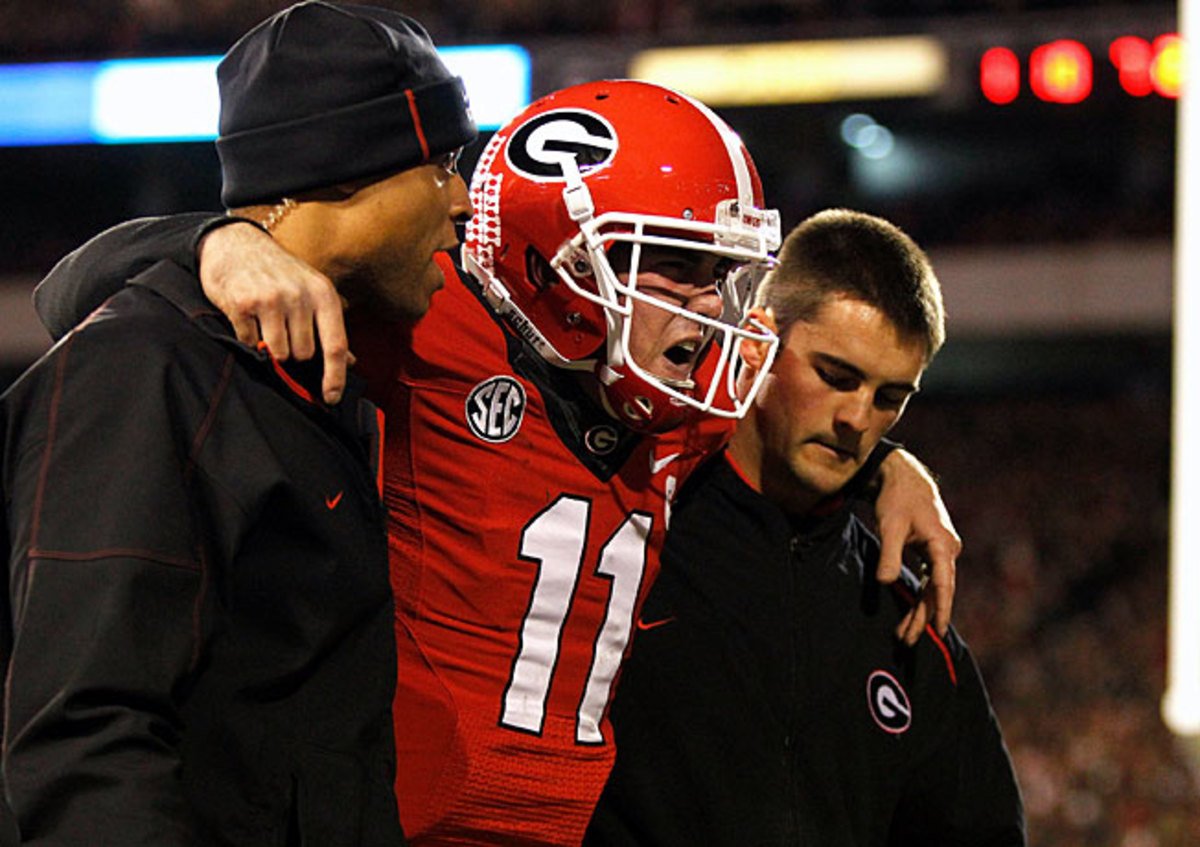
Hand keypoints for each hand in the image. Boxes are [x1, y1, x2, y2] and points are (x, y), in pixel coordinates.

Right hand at [197, 222, 350, 403]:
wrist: (235, 243)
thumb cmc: (278, 271)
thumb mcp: (311, 290)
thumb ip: (329, 326)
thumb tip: (350, 361)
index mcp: (323, 293)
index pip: (336, 345)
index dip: (335, 377)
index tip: (331, 397)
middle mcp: (299, 295)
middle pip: (304, 354)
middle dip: (294, 352)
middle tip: (283, 331)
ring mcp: (270, 299)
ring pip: (278, 353)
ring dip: (270, 347)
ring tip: (265, 323)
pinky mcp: (242, 304)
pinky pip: (249, 342)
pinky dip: (247, 337)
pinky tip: (247, 317)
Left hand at [873, 448, 960, 644]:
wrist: (903, 476)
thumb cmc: (897, 498)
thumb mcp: (890, 525)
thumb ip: (889, 555)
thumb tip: (886, 583)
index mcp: (943, 545)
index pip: (943, 584)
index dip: (940, 609)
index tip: (938, 631)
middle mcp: (949, 550)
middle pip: (938, 590)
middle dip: (923, 617)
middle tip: (906, 641)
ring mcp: (944, 550)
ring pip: (934, 587)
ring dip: (921, 610)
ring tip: (905, 634)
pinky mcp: (935, 550)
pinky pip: (931, 579)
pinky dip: (921, 595)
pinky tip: (912, 614)